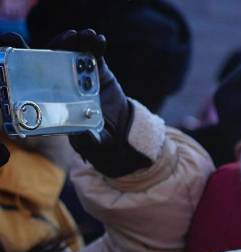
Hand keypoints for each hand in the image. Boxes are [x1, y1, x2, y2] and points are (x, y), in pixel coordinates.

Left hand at [47, 29, 149, 176]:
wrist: (120, 131)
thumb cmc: (100, 139)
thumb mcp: (95, 143)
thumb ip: (90, 140)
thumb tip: (85, 136)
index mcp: (56, 98)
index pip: (40, 77)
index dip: (37, 61)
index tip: (40, 52)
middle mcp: (64, 83)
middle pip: (56, 59)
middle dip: (60, 45)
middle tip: (70, 38)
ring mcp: (80, 75)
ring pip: (74, 53)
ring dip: (79, 41)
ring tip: (88, 36)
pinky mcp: (97, 71)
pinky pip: (94, 55)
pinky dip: (96, 46)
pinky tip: (99, 40)